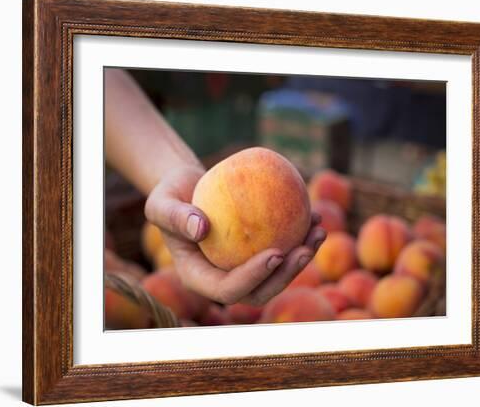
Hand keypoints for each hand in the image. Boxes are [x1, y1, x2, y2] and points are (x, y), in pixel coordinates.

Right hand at [144, 165, 326, 305]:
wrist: (187, 187)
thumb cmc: (170, 193)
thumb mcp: (161, 202)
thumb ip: (175, 216)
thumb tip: (201, 228)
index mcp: (199, 277)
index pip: (227, 290)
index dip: (253, 279)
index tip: (275, 253)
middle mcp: (222, 278)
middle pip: (259, 292)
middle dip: (286, 276)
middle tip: (305, 249)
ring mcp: (241, 267)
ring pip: (277, 274)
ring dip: (302, 258)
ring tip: (319, 230)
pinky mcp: (256, 250)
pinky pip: (282, 248)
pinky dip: (300, 235)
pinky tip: (315, 214)